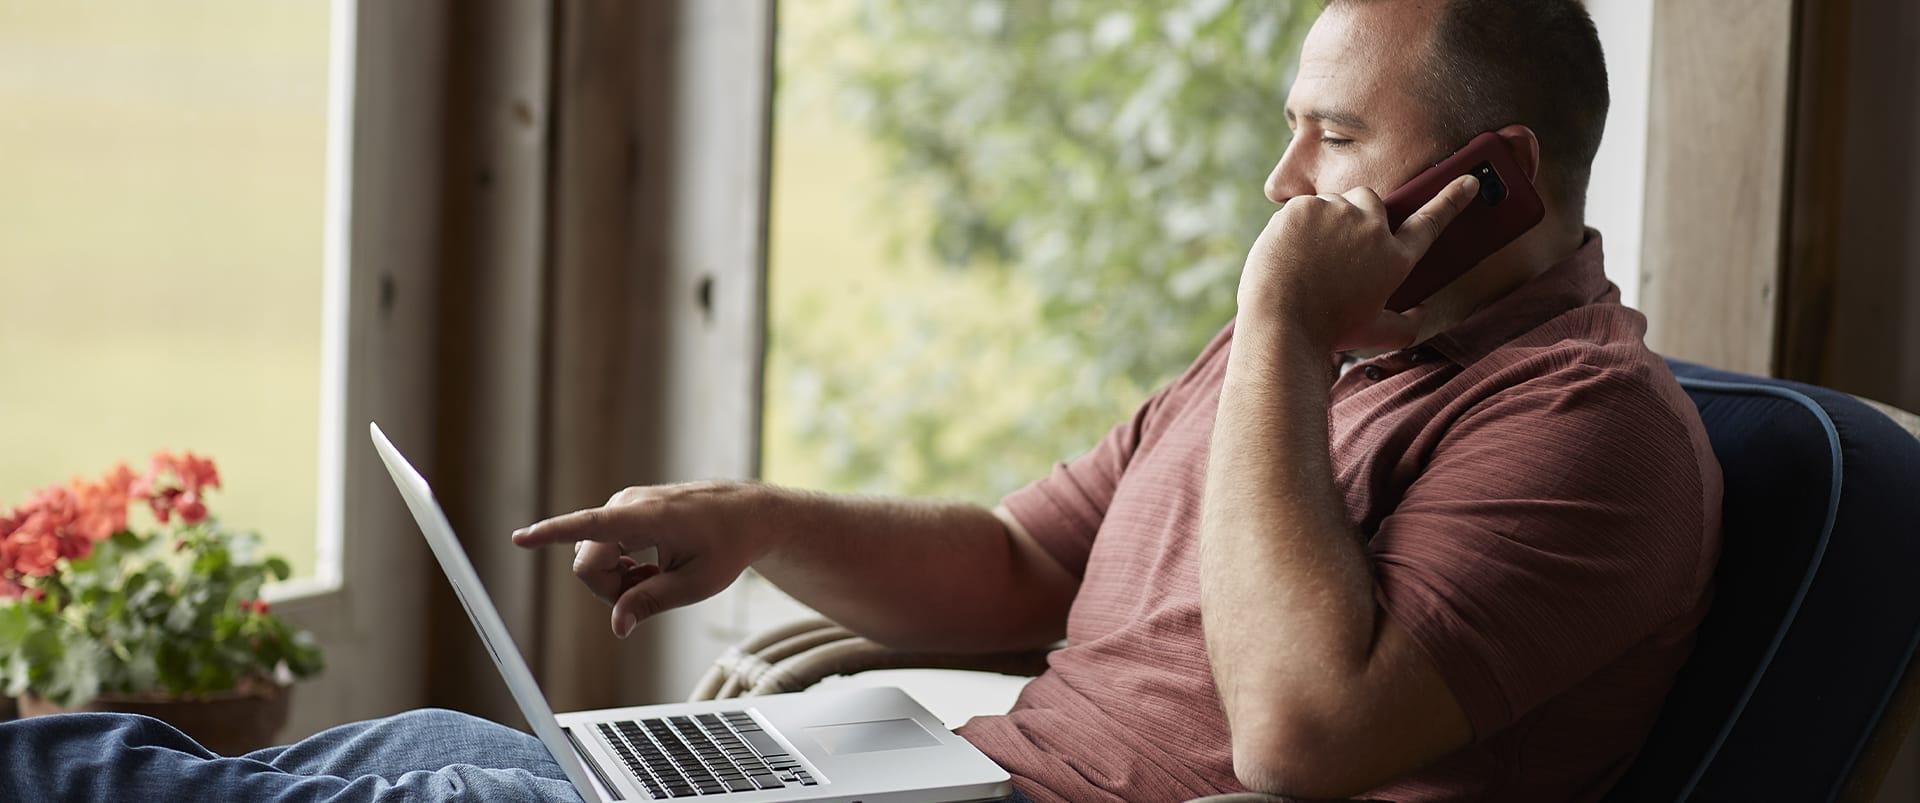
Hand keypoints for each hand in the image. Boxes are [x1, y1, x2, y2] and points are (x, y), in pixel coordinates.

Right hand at [511, 481, 782, 637]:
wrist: (748, 514)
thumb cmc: (728, 545)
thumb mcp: (695, 584)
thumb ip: (651, 603)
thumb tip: (617, 627)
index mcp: (646, 517)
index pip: (589, 526)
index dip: (551, 535)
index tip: (519, 539)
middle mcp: (627, 503)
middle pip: (587, 563)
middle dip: (609, 589)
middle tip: (649, 594)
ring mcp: (625, 505)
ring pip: (593, 557)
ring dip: (616, 579)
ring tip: (655, 577)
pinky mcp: (625, 510)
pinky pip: (603, 547)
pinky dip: (621, 566)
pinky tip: (649, 568)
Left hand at [1237, 175, 1477, 352]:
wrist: (1279, 324)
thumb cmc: (1327, 331)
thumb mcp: (1375, 334)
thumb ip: (1408, 325)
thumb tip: (1424, 312)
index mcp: (1394, 259)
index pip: (1431, 222)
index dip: (1451, 200)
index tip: (1469, 180)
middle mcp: (1373, 230)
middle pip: (1371, 203)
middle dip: (1357, 216)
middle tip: (1336, 249)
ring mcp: (1338, 214)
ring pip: (1334, 202)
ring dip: (1325, 220)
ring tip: (1308, 258)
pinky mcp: (1305, 207)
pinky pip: (1303, 206)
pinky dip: (1295, 224)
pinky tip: (1289, 252)